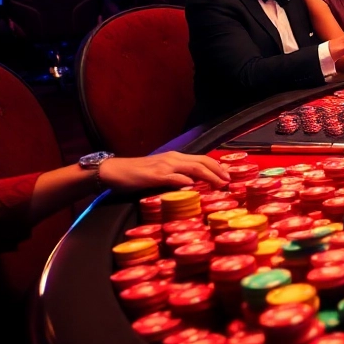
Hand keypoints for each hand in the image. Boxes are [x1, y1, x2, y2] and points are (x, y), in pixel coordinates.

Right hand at [98, 152, 228, 190]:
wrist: (114, 170)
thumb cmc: (136, 173)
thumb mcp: (160, 172)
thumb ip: (176, 175)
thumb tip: (193, 184)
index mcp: (175, 157)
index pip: (202, 159)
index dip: (217, 166)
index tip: (228, 175)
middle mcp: (173, 158)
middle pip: (202, 161)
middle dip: (218, 171)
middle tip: (229, 181)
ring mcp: (164, 166)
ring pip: (193, 168)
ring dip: (209, 176)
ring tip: (220, 184)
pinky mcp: (155, 175)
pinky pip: (174, 177)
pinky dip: (186, 181)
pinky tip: (195, 186)